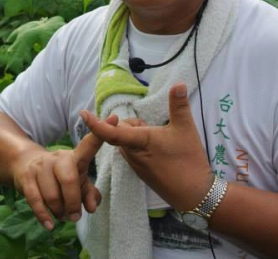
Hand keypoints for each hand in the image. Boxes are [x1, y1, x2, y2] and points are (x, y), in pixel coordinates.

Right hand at [12, 114, 118, 229]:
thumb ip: (89, 193)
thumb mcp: (77, 181)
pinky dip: (44, 215)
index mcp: (74, 157)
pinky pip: (35, 200)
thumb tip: (91, 207)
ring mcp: (40, 167)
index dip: (101, 134)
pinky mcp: (26, 178)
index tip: (115, 118)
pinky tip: (49, 224)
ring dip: (59, 211)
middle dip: (73, 203)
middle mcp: (57, 158)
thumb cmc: (58, 175)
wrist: (24, 165)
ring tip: (61, 216)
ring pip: (52, 195)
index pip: (89, 145)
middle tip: (75, 216)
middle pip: (69, 180)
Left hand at [80, 83, 213, 211]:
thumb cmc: (189, 161)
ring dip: (137, 135)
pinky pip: (133, 152)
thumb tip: (179, 83)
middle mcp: (131, 154)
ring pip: (127, 142)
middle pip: (121, 131)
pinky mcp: (140, 172)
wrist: (195, 195)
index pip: (110, 132)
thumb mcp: (186, 129)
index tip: (83, 113)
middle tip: (154, 126)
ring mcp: (135, 165)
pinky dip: (140, 145)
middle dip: (134, 124)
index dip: (95, 123)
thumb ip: (179, 105)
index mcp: (138, 142)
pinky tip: (160, 150)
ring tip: (160, 138)